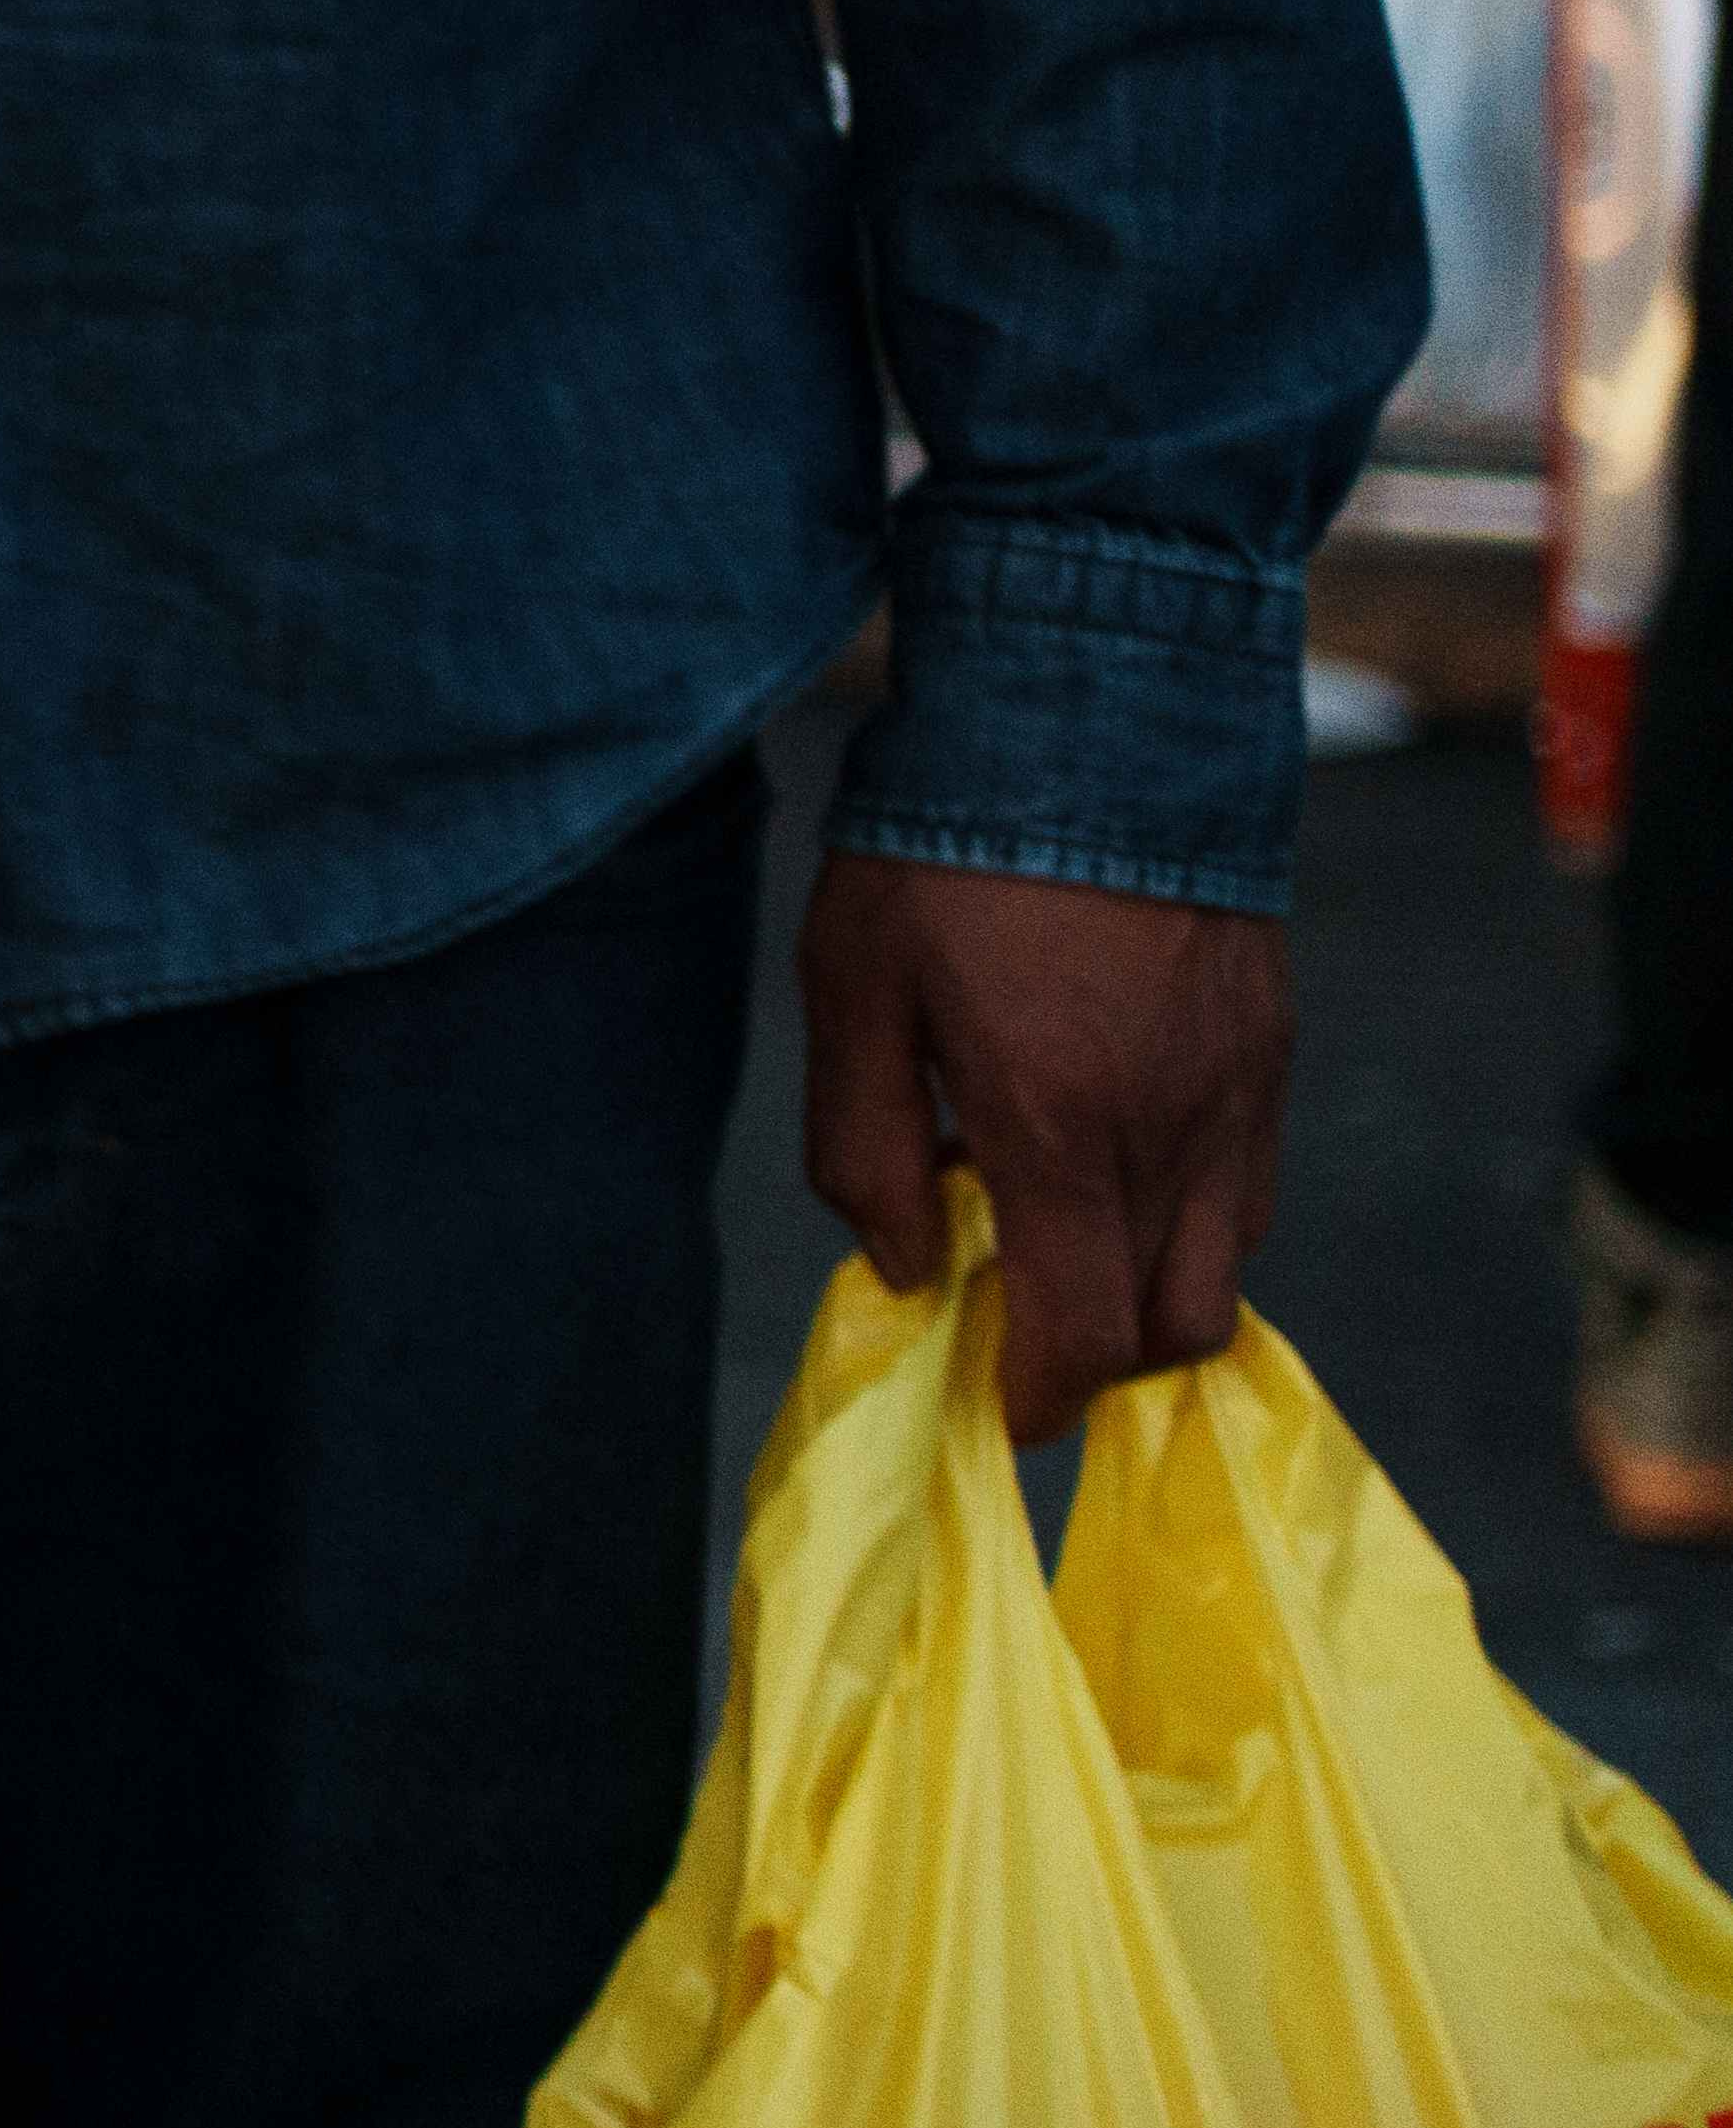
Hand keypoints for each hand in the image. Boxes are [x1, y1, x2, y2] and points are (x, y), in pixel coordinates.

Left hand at [802, 852, 1282, 1437]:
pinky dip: (1192, 1215)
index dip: (1043, 1393)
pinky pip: (1253, 1184)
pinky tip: (1110, 1159)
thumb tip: (903, 1266)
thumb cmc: (944, 853)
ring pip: (1228, 1262)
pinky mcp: (1273, 1050)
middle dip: (1104, 1360)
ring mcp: (1241, 1090)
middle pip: (1174, 1324)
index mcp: (1061, 1125)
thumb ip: (867, 1148)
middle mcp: (1174, 1128)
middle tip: (1024, 1329)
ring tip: (1057, 1233)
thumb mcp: (854, 992)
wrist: (1093, 719)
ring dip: (1150, 1287)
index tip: (1004, 1407)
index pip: (1084, 1329)